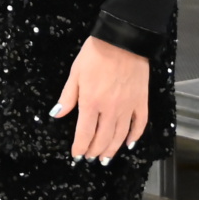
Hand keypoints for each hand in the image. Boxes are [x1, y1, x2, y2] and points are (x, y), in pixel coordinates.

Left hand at [52, 34, 149, 159]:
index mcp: (91, 103)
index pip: (84, 133)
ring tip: (106, 159)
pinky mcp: (141, 102)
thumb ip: (68, 97)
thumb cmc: (95, 54)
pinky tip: (129, 144)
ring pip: (120, 136)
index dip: (80, 147)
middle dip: (94, 151)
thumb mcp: (75, 73)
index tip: (76, 156)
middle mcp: (110, 110)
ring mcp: (128, 107)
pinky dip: (134, 137)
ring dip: (112, 150)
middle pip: (102, 139)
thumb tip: (56, 114)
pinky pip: (139, 125)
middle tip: (90, 158)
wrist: (122, 40)